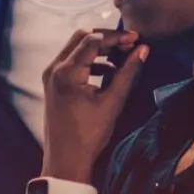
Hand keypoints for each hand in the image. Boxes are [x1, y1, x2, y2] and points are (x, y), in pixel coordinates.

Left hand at [42, 29, 149, 181]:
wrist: (66, 158)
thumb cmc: (89, 134)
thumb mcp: (113, 101)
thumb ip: (128, 73)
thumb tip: (142, 50)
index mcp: (66, 71)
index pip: (92, 40)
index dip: (116, 36)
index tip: (136, 38)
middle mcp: (54, 68)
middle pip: (81, 37)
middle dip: (106, 38)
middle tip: (130, 44)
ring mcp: (51, 74)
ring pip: (76, 48)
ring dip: (99, 48)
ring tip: (123, 57)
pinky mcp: (53, 82)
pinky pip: (72, 61)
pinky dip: (90, 60)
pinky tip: (109, 71)